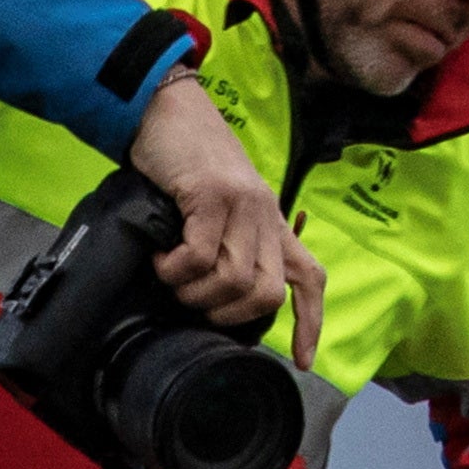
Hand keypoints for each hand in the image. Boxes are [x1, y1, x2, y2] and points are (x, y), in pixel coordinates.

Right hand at [126, 76, 320, 368]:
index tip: (301, 359)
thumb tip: (212, 296)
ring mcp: (242, 205)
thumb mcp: (217, 205)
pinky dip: (174, 269)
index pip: (309, 277)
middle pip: (266, 293)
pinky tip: (159, 256)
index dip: (309, 323)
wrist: (167, 109)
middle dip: (226, 314)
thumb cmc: (184, 162)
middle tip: (193, 303)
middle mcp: (265, 214)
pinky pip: (199, 257)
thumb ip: (226, 242)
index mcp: (271, 221)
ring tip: (169, 276)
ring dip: (193, 292)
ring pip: (232, 280)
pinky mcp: (212, 196)